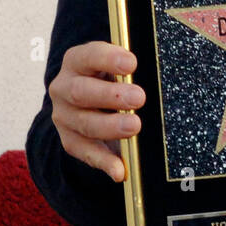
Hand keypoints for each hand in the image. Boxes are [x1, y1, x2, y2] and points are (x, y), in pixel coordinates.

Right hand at [49, 41, 145, 182]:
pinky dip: (104, 162)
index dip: (108, 58)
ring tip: (134, 127)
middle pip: (81, 91)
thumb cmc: (113, 77)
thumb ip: (130, 69)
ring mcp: (64, 115)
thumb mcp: (118, 66)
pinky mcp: (70, 139)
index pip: (89, 56)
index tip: (132, 63)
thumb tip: (162, 72)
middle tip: (139, 98)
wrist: (91, 100)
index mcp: (77, 61)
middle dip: (111, 96)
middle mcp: (64, 87)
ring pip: (84, 123)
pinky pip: (86, 153)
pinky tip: (120, 170)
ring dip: (110, 127)